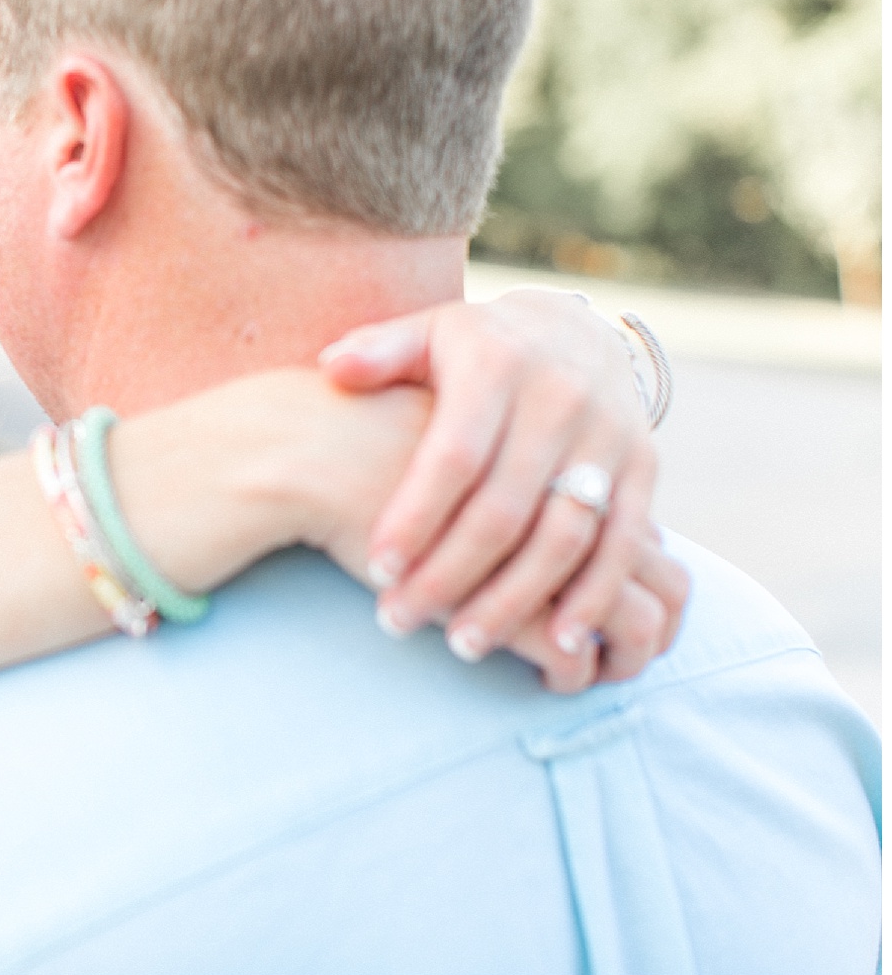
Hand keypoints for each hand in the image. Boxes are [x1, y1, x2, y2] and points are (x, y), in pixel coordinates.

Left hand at [318, 288, 674, 677]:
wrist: (575, 329)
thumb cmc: (473, 348)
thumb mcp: (425, 333)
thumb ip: (377, 351)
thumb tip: (331, 369)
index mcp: (496, 366)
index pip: (454, 456)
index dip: (416, 517)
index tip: (377, 570)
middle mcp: (559, 399)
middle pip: (505, 507)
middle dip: (451, 573)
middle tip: (399, 621)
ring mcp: (608, 436)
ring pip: (566, 535)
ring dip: (516, 599)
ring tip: (464, 644)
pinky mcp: (644, 467)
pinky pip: (624, 543)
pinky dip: (594, 596)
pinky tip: (556, 644)